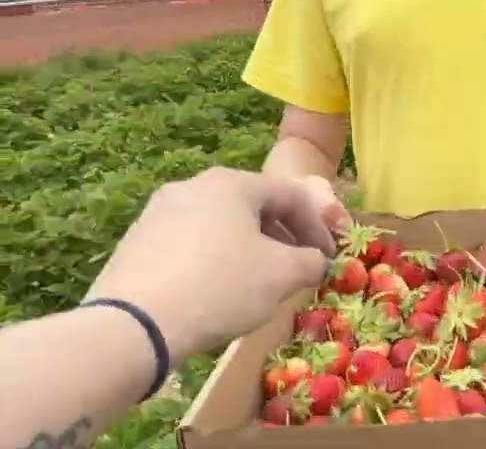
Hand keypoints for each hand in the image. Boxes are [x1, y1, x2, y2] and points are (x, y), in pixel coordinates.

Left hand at [84, 168, 339, 360]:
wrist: (133, 325)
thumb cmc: (220, 287)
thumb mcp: (282, 276)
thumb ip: (310, 262)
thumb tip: (317, 261)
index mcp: (231, 183)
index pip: (290, 195)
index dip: (317, 227)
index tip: (329, 257)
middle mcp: (192, 187)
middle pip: (252, 207)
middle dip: (281, 237)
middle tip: (296, 268)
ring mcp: (157, 213)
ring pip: (218, 226)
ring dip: (247, 250)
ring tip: (257, 284)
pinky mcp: (135, 244)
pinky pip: (188, 246)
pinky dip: (212, 262)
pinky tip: (215, 293)